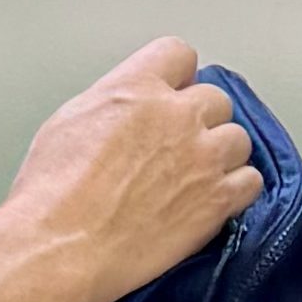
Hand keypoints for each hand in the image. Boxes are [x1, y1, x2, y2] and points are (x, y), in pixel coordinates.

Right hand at [0, 39, 260, 301]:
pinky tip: (212, 200)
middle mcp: (177, 115)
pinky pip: (250, 181)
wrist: (62, 247)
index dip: (176, 77)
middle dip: (199, 119)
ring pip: (238, 138)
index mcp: (137, 88)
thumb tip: (132, 107)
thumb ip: (114, 102)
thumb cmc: (51, 191)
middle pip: (215, 98)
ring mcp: (203, 157)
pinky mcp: (218, 199)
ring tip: (195, 177)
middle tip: (177, 147)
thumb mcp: (71, 120)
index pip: (179, 54)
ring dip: (221, 154)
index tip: (171, 96)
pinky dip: (235, 189)